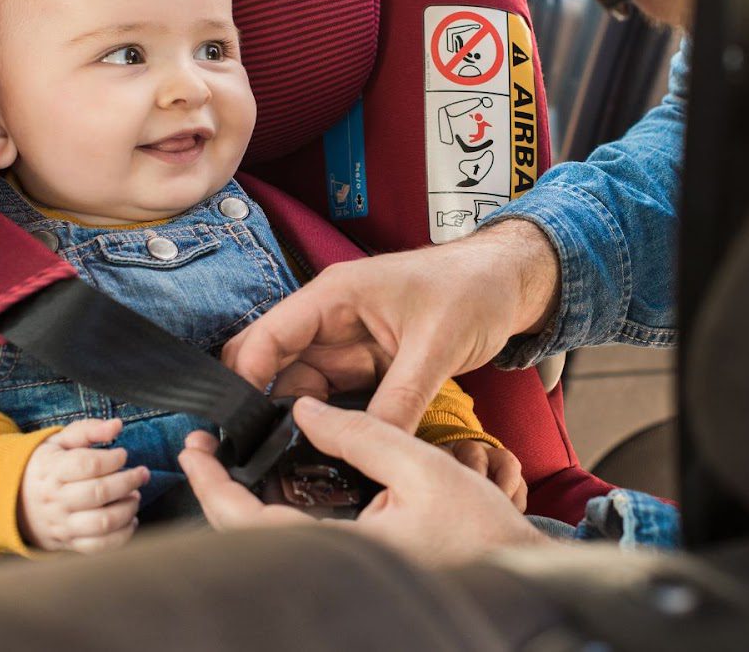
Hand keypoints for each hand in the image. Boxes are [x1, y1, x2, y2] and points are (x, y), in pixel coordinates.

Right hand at [18, 418, 149, 553]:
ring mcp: (62, 524)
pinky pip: (100, 546)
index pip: (87, 465)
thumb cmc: (46, 466)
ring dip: (128, 508)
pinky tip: (130, 519)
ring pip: (102, 522)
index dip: (112, 459)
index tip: (122, 454)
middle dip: (128, 481)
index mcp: (51, 471)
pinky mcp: (69, 543)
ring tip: (135, 495)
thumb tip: (116, 425)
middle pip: (99, 493)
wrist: (14, 501)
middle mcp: (55, 500)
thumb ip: (88, 430)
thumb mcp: (59, 442)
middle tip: (142, 474)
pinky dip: (123, 535)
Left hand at [179, 397, 551, 566]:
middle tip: (203, 449)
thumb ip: (361, 433)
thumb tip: (305, 409)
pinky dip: (276, 512)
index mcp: (342, 550)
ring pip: (271, 541)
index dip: (213, 485)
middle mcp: (334, 568)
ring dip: (243, 503)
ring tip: (232, 459)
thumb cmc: (481, 529)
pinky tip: (279, 483)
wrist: (518, 571)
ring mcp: (342, 572)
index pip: (249, 523)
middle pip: (249, 537)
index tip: (195, 450)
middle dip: (218, 492)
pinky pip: (298, 542)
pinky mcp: (354, 570)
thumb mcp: (423, 466)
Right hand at [222, 219, 560, 431]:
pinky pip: (335, 399)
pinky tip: (328, 453)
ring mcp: (348, 344)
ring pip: (302, 389)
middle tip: (260, 457)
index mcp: (335, 296)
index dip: (246, 380)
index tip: (238, 429)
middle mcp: (332, 320)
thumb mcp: (436, 346)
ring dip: (297, 422)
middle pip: (274, 366)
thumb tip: (371, 446)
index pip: (268, 337)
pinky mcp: (367, 365)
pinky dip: (329, 424)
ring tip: (291, 464)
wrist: (509, 283)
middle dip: (263, 408)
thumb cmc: (473, 289)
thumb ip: (401, 399)